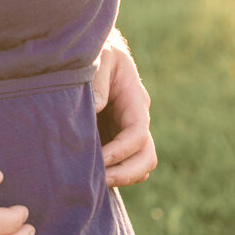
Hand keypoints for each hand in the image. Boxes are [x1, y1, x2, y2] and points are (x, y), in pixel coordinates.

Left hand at [92, 40, 156, 187]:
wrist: (94, 50)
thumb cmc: (97, 50)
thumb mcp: (99, 57)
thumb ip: (98, 81)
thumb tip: (97, 107)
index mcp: (135, 101)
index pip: (138, 134)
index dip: (122, 150)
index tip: (101, 159)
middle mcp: (136, 120)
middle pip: (146, 158)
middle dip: (127, 172)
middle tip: (99, 181)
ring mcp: (125, 132)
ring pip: (137, 166)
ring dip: (120, 177)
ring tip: (93, 184)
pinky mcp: (112, 139)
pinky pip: (120, 165)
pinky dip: (110, 174)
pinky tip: (87, 178)